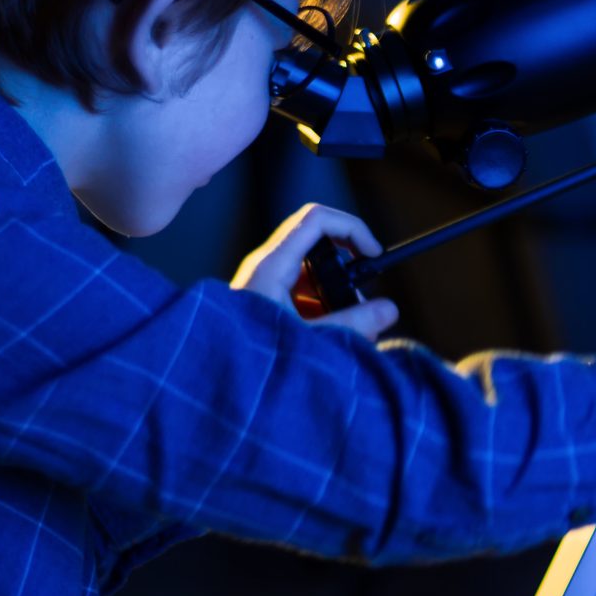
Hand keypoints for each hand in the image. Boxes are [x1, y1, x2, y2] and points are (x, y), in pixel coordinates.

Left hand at [230, 204, 398, 340]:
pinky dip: (321, 309)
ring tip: (349, 331)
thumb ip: (351, 324)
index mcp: (272, 265)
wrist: (207, 376)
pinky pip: (302, 293)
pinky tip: (328, 339)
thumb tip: (389, 310)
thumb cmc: (247, 356)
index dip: (351, 228)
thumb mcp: (306, 339)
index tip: (371, 254)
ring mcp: (265, 282)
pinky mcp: (266, 300)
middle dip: (348, 272)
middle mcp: (267, 266)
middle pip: (319, 245)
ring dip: (337, 296)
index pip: (317, 219)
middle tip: (363, 302)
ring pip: (312, 273)